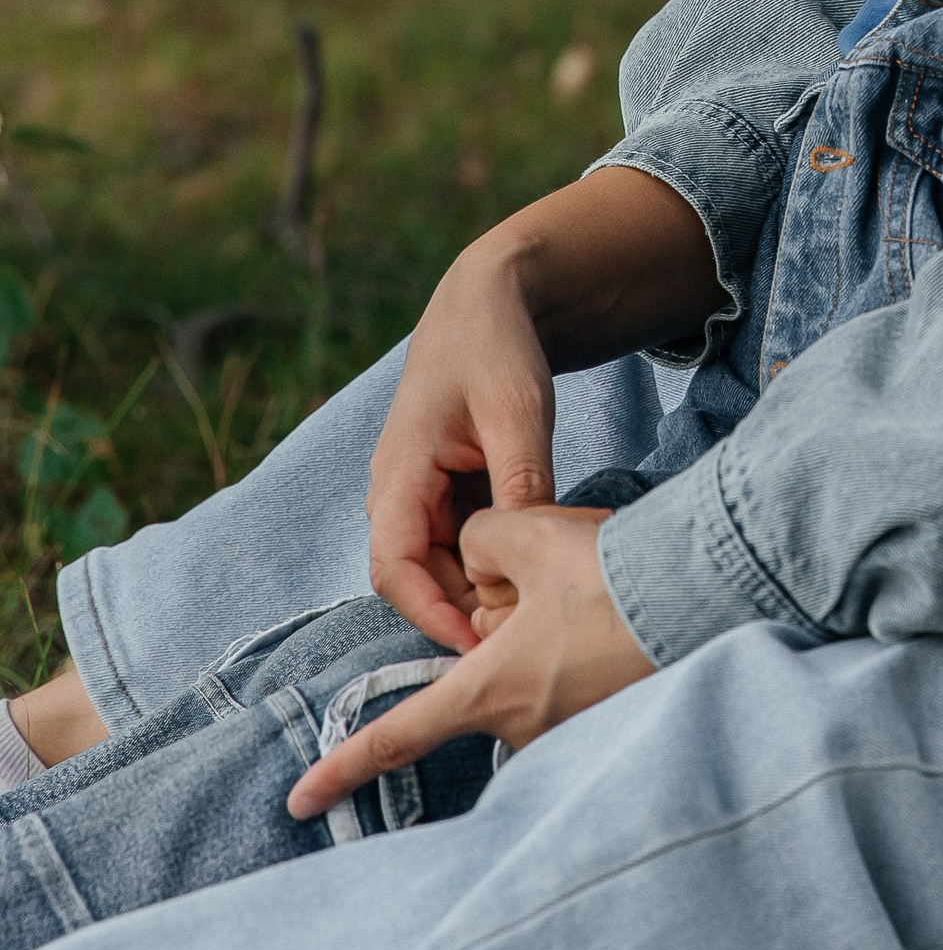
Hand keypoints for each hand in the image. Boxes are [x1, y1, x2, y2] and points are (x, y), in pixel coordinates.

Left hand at [288, 506, 651, 821]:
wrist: (704, 594)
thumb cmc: (609, 572)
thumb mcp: (524, 534)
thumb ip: (477, 539)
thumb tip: (479, 557)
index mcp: (487, 688)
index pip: (398, 735)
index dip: (342, 767)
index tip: (297, 802)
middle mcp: (523, 724)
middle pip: (484, 678)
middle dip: (505, 628)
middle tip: (558, 585)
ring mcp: (571, 730)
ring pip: (535, 675)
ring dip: (553, 636)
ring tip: (602, 595)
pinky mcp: (613, 720)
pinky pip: (578, 684)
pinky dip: (589, 650)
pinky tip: (623, 616)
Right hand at [367, 240, 559, 650]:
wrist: (490, 300)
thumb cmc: (494, 346)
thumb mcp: (517, 411)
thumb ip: (520, 480)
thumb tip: (529, 554)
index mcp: (399, 475)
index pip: (395, 569)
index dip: (431, 616)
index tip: (477, 648)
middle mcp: (400, 493)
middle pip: (421, 580)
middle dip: (466, 611)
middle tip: (529, 634)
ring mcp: (424, 495)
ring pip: (446, 567)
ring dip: (483, 588)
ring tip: (541, 602)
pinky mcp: (451, 492)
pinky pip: (465, 544)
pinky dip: (495, 560)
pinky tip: (539, 566)